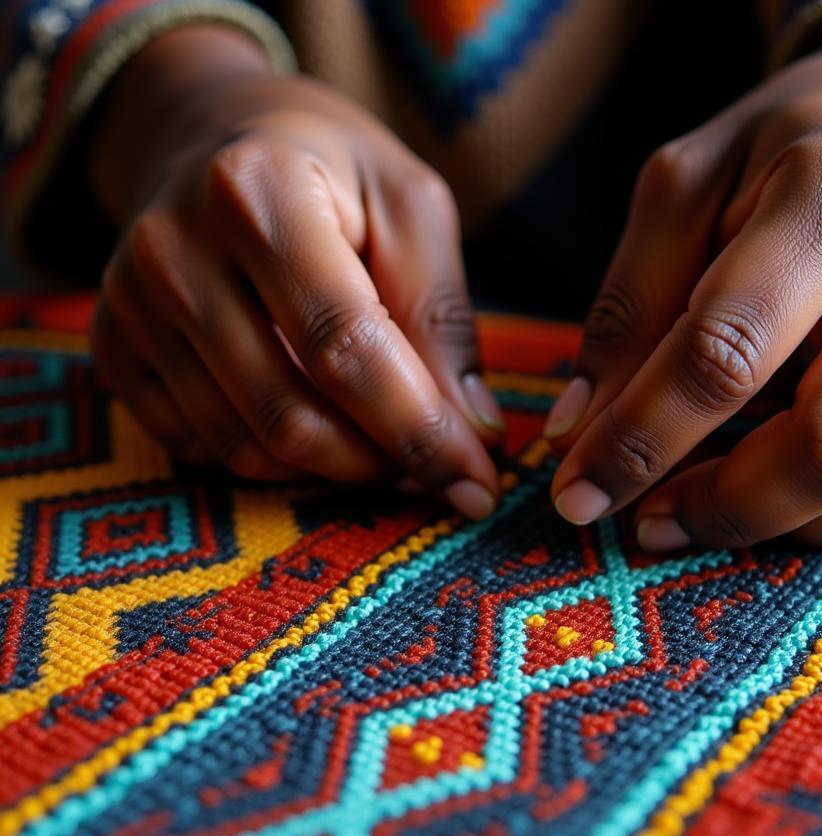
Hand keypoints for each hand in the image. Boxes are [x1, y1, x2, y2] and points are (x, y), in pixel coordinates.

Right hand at [89, 27, 502, 518]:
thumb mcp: (410, 209)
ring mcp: (128, 305)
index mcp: (259, 192)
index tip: (475, 485)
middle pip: (290, 414)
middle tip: (432, 465)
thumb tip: (471, 436)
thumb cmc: (331, 171)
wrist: (210, 133)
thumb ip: (442, 319)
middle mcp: (174, 251)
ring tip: (379, 441)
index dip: (419, 432)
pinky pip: (199, 447)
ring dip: (330, 470)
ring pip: (243, 446)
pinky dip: (271, 459)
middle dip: (378, 464)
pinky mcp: (114, 347)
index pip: (345, 347)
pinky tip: (311, 421)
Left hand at [545, 25, 821, 547]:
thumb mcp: (686, 187)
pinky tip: (793, 495)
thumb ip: (627, 305)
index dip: (637, 442)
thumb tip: (575, 430)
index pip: (722, 356)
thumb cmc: (787, 150)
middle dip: (721, 508)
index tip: (577, 495)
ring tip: (707, 506)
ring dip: (780, 526)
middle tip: (649, 521)